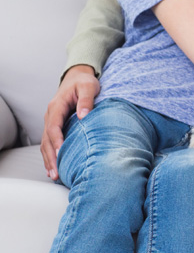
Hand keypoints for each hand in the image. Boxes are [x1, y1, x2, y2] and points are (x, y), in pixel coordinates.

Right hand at [41, 65, 99, 179]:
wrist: (77, 77)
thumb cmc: (84, 82)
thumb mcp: (89, 86)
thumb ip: (87, 100)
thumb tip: (84, 116)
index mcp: (57, 106)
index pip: (54, 127)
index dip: (56, 141)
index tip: (60, 153)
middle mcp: (50, 116)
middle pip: (47, 139)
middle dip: (50, 157)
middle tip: (56, 173)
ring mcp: (51, 121)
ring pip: (46, 144)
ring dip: (49, 159)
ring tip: (54, 175)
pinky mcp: (55, 126)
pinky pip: (49, 143)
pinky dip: (50, 155)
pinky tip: (53, 168)